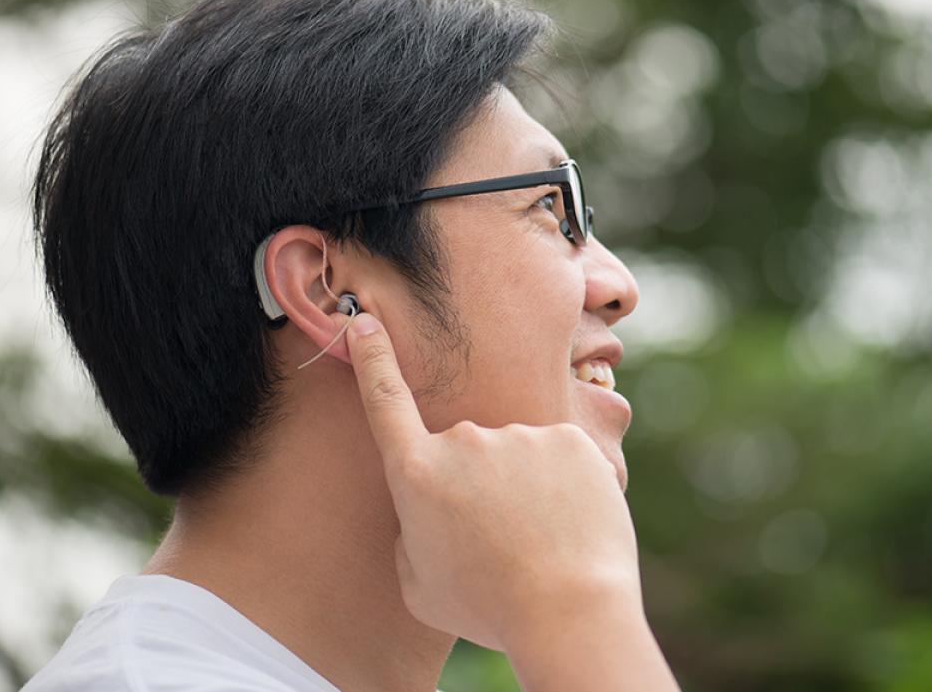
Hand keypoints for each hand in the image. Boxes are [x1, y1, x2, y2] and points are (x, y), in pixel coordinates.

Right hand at [344, 311, 643, 650]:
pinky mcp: (567, 438)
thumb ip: (413, 533)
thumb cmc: (489, 608)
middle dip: (480, 488)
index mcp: (416, 473)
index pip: (384, 400)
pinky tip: (570, 524)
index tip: (362, 320)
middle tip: (500, 543)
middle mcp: (463, 441)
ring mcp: (518, 435)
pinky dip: (564, 487)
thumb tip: (427, 510)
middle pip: (466, 455)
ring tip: (539, 542)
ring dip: (525, 490)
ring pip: (517, 457)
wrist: (568, 610)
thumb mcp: (419, 584)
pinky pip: (559, 457)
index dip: (371, 359)